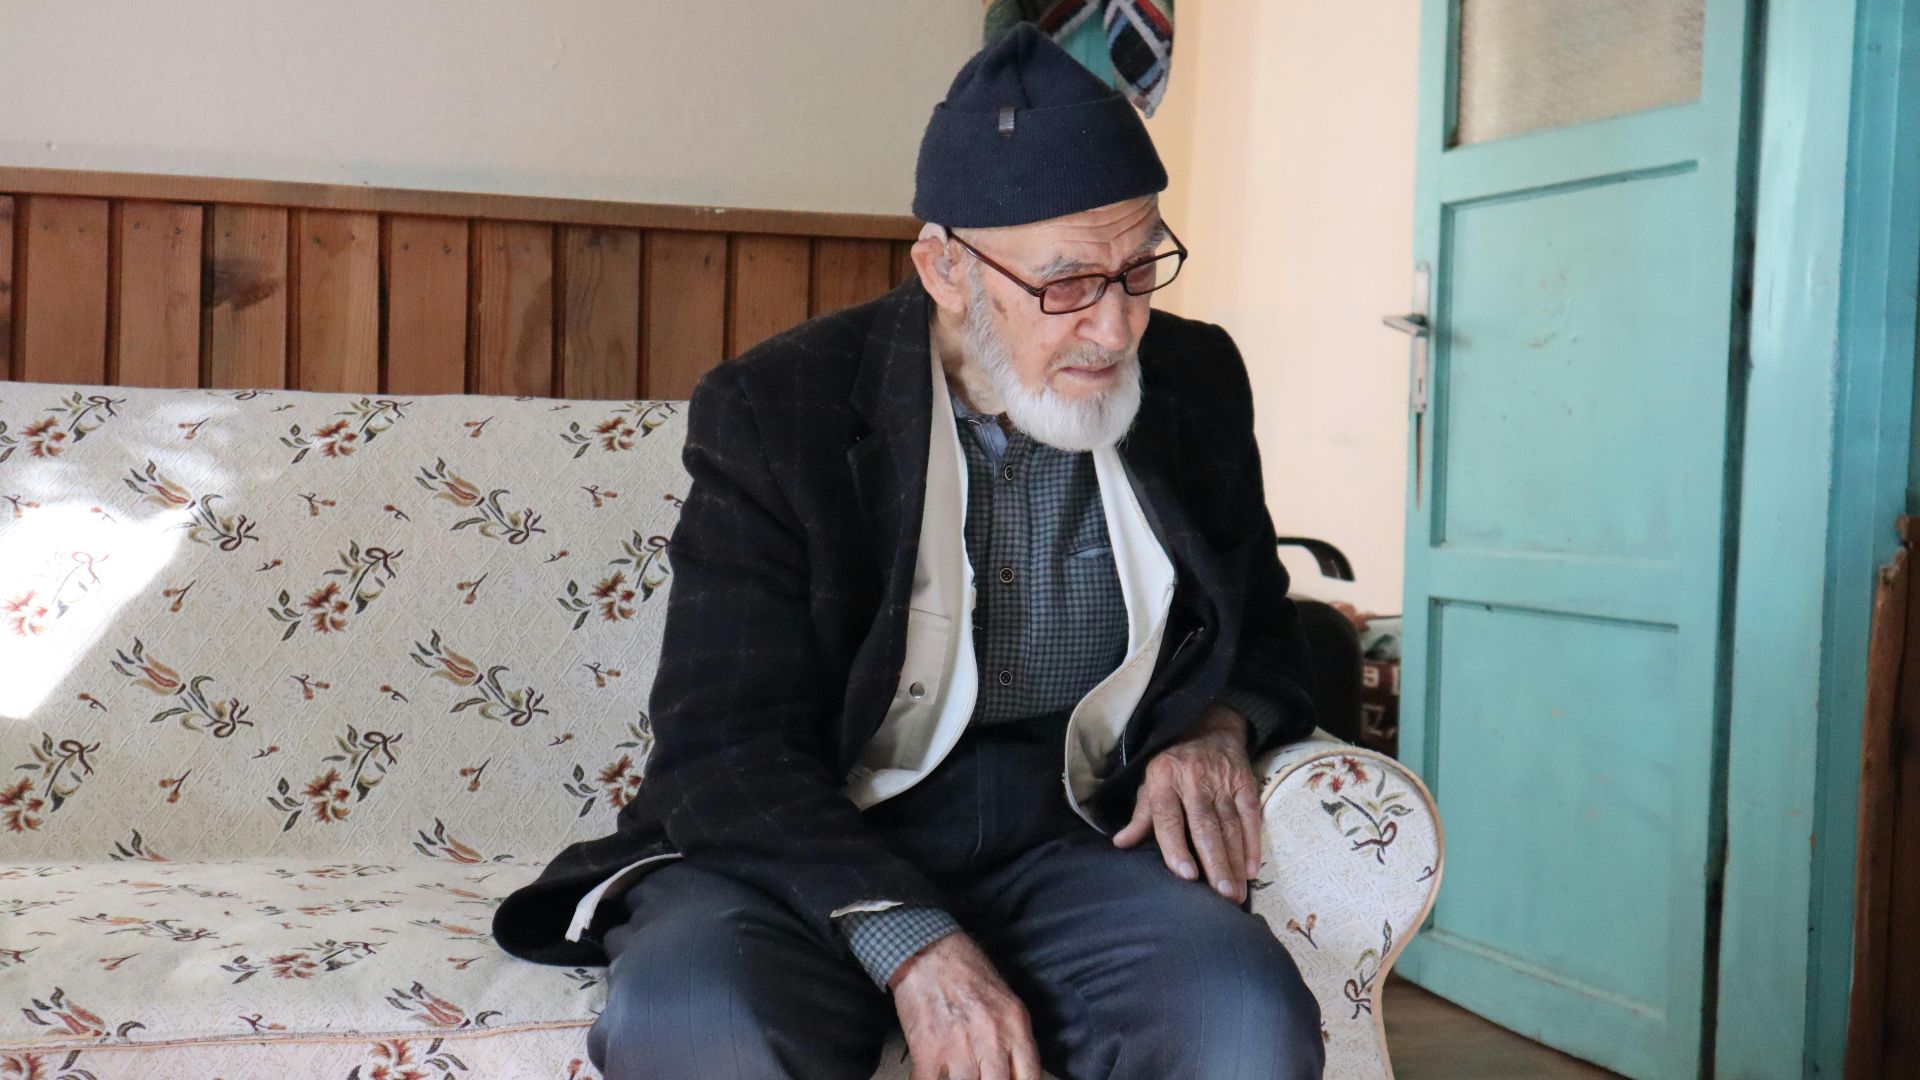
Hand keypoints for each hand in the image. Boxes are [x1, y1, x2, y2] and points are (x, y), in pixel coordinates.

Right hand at [889, 932, 1041, 1079]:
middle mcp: (991, 1036)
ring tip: (957, 1075)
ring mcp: (959, 1044)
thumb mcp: (1006, 1002)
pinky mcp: (927, 1048)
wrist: (928, 950)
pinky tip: (931, 1076)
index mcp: (1015, 1025)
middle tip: (980, 1077)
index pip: (1029, 1078)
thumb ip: (1014, 1039)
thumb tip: (1015, 1074)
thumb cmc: (968, 973)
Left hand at [1111, 702, 1263, 902]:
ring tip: (1236, 893)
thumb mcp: (1150, 784)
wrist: (1208, 729)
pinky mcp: (1245, 782)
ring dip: (1235, 861)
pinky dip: (1253, 844)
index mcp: (1164, 781)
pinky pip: (1251, 816)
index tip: (1187, 876)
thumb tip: (1121, 843)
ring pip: (1230, 825)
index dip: (1177, 848)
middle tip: (1222, 895)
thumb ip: (1141, 816)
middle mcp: (1193, 780)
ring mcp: (1222, 781)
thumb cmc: (1173, 767)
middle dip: (1215, 863)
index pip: (1169, 819)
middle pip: (1205, 826)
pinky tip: (1252, 870)